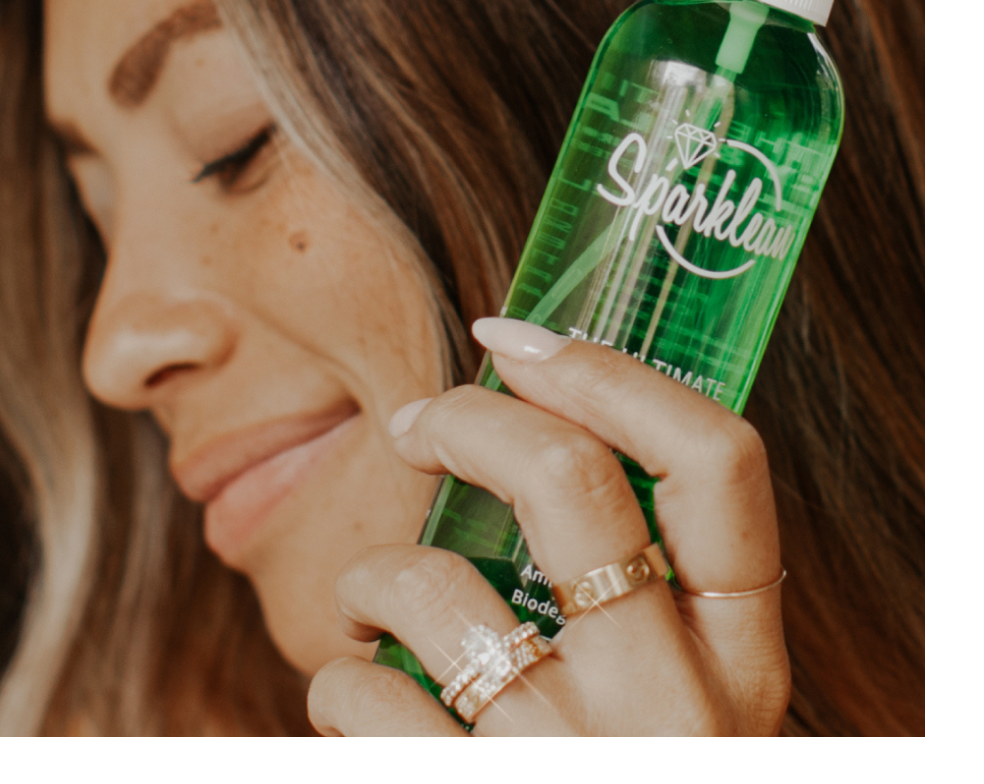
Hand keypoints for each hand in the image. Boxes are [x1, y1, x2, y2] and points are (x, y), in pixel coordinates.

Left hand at [307, 317, 789, 735]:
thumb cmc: (616, 771)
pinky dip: (338, 678)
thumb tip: (530, 426)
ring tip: (373, 600)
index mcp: (742, 658)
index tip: (516, 339)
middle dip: (468, 418)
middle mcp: (677, 712)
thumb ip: (634, 584)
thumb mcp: (669, 686)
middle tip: (415, 420)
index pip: (717, 461)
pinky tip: (362, 696)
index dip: (607, 372)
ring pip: (436, 588)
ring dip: (376, 571)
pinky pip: (364, 697)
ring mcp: (571, 766)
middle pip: (569, 484)